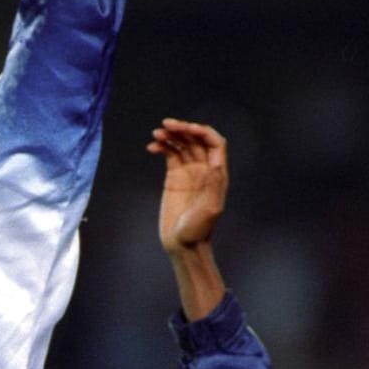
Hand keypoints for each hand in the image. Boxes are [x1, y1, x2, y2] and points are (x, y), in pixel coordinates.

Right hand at [148, 118, 226, 257]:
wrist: (182, 243)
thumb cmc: (198, 230)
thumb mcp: (210, 209)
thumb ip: (214, 185)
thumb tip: (216, 162)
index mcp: (217, 173)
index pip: (214, 143)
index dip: (202, 132)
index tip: (186, 129)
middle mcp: (204, 169)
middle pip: (196, 139)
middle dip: (183, 128)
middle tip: (167, 124)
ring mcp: (189, 172)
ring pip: (182, 144)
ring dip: (171, 135)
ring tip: (156, 134)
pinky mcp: (174, 177)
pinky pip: (170, 154)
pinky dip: (162, 147)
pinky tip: (152, 147)